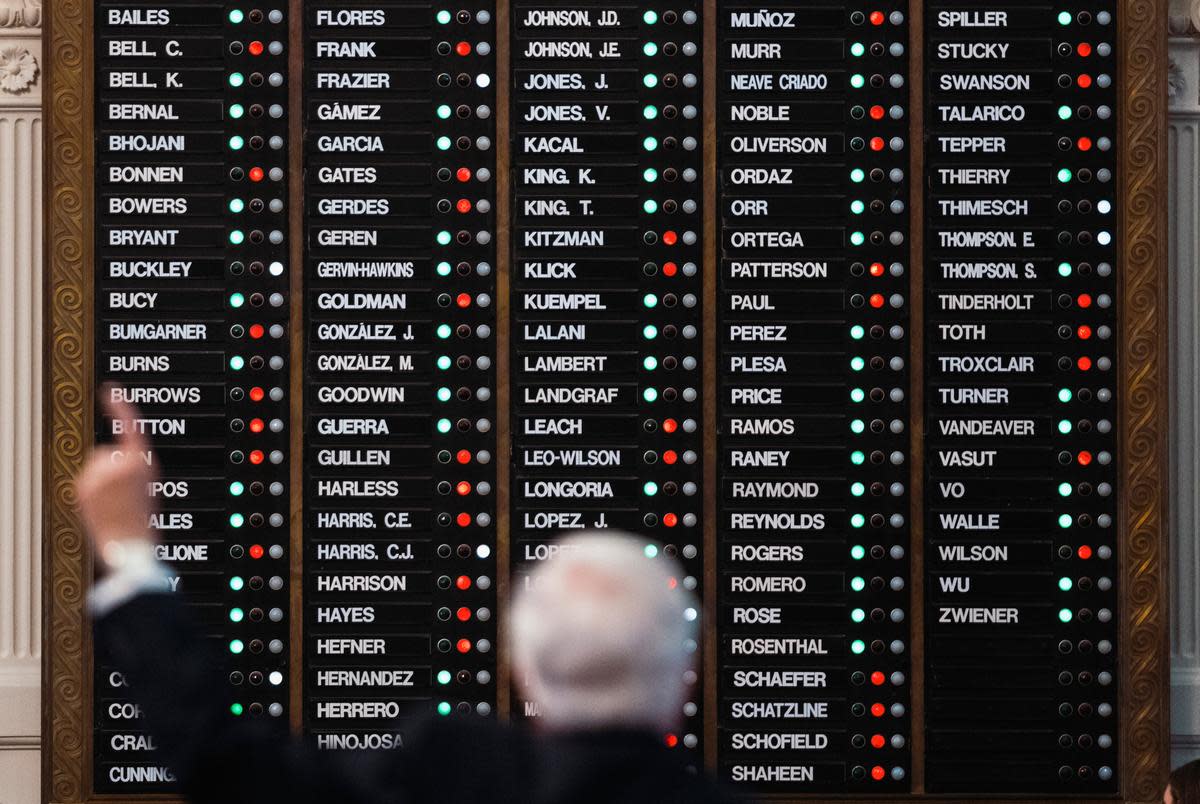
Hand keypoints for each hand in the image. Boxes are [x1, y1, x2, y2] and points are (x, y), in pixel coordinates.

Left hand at [76, 388, 156, 567]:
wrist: (129, 543)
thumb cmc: (144, 519)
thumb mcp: (150, 483)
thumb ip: (133, 463)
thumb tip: (110, 458)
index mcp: (142, 461)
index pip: (130, 425)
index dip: (120, 405)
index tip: (111, 389)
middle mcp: (118, 464)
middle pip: (109, 451)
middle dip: (115, 466)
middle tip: (128, 491)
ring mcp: (98, 475)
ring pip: (96, 465)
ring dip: (103, 478)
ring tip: (116, 500)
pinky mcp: (84, 487)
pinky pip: (87, 478)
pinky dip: (93, 487)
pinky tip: (104, 503)